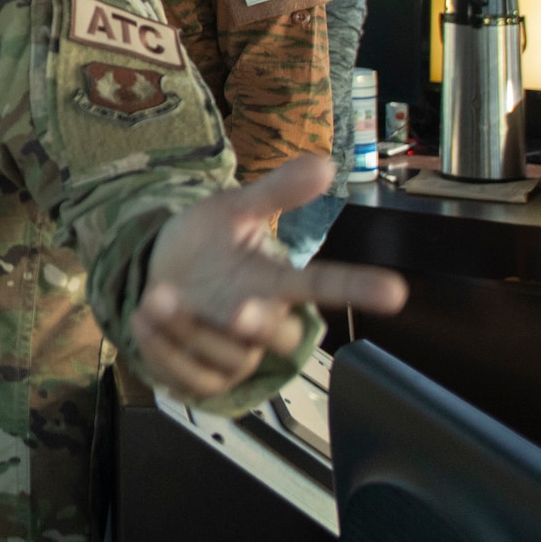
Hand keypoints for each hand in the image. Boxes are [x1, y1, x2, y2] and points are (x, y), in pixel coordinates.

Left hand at [135, 154, 406, 401]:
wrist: (159, 269)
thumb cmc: (208, 242)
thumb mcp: (234, 209)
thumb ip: (276, 192)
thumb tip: (326, 163)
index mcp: (276, 282)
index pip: (324, 285)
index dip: (357, 288)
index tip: (396, 292)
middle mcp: (262, 322)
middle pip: (281, 337)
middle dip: (260, 325)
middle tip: (239, 311)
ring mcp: (233, 353)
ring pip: (225, 356)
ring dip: (186, 327)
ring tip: (158, 295)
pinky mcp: (200, 376)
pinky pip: (189, 377)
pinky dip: (162, 349)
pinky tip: (144, 317)